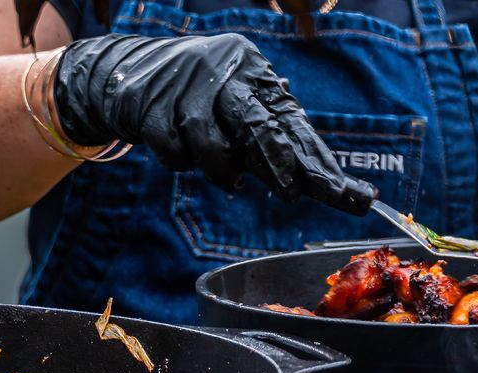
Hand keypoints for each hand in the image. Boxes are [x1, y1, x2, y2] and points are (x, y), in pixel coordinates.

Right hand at [53, 34, 373, 213]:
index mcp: (256, 74)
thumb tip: (332, 187)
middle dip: (278, 167)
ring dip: (223, 171)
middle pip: (259, 127)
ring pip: (214, 145)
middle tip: (292, 195)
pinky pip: (174, 150)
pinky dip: (181, 161)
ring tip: (229, 177)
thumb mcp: (244, 110)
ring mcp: (184, 86)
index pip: (297, 126)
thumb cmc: (203, 98)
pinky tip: (184, 154)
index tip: (352, 197)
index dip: (321, 164)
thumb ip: (280, 142)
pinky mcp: (148, 103)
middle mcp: (224, 73)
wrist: (125, 70)